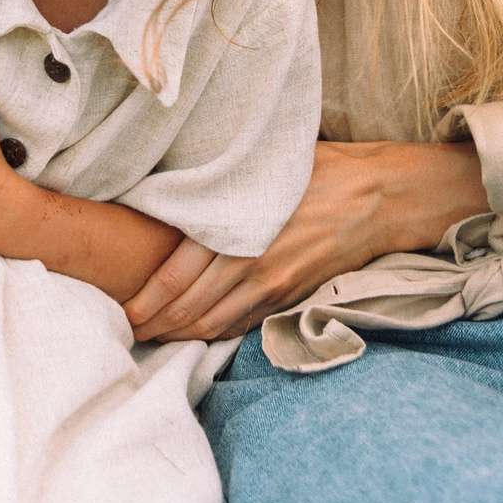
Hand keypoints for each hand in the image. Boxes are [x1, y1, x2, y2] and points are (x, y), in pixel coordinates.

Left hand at [124, 138, 487, 340]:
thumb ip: (217, 184)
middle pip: (188, 308)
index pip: (175, 275)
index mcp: (237, 227)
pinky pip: (242, 325)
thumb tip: (171, 185)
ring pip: (212, 324)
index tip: (123, 307)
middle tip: (126, 329)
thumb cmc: (317, 169)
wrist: (379, 196)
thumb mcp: (262, 166)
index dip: (145, 299)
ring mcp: (272, 285)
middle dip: (154, 324)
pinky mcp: (289, 296)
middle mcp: (251, 263)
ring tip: (153, 336)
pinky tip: (195, 335)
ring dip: (179, 335)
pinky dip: (214, 334)